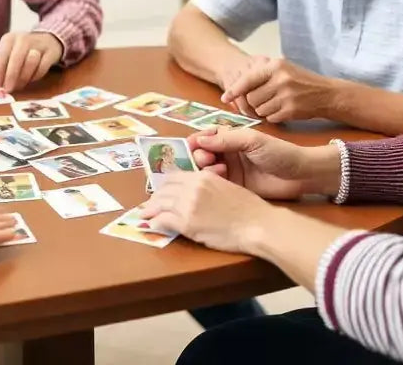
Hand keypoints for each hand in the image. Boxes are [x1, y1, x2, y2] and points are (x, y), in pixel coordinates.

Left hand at [0, 31, 62, 91]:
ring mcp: (38, 44)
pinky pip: (42, 68)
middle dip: (11, 77)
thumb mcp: (9, 54)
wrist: (46, 40)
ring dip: (24, 77)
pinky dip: (35, 76)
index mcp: (9, 39)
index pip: (1, 56)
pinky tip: (31, 78)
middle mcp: (23, 39)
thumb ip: (3, 68)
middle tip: (9, 89)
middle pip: (16, 59)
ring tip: (20, 84)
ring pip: (30, 63)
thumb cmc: (22, 51)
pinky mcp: (51, 52)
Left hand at [139, 171, 274, 253]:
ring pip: (159, 204)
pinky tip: (152, 226)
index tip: (160, 192)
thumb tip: (197, 194)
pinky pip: (163, 221)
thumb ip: (209, 187)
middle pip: (164, 189)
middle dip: (155, 198)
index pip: (175, 177)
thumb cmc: (250, 209)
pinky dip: (155, 223)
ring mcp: (188, 204)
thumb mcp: (228, 187)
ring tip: (144, 215)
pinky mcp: (187, 223)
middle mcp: (193, 187)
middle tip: (150, 205)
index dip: (165, 186)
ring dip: (150, 210)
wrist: (258, 225)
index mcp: (203, 177)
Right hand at [186, 127, 340, 199]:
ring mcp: (229, 171)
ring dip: (206, 169)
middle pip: (201, 154)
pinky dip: (212, 182)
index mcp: (229, 138)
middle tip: (207, 159)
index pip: (205, 137)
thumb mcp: (252, 140)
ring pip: (205, 170)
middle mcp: (226, 153)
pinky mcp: (233, 187)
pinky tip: (221, 179)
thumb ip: (226, 139)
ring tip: (219, 169)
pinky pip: (215, 185)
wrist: (299, 175)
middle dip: (199, 156)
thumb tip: (200, 140)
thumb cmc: (279, 152)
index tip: (193, 146)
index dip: (196, 141)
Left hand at [220, 57, 338, 122]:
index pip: (248, 79)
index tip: (225, 98)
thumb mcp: (283, 69)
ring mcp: (287, 95)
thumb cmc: (301, 81)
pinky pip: (270, 118)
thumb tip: (236, 85)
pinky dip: (273, 117)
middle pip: (251, 97)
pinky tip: (282, 110)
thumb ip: (262, 73)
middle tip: (264, 100)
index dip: (234, 90)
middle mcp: (280, 79)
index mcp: (276, 66)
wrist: (327, 94)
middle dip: (254, 102)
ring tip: (276, 103)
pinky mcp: (291, 110)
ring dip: (263, 110)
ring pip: (259, 109)